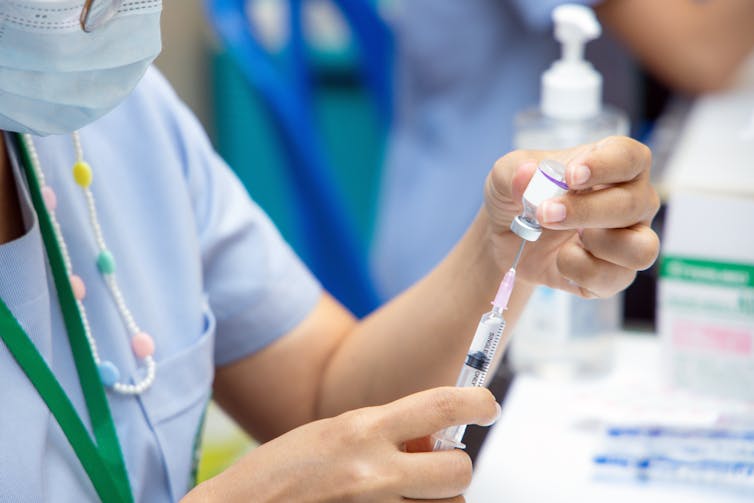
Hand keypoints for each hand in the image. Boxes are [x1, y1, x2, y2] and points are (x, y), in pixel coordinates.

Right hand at [185, 387, 499, 502]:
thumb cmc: (282, 471)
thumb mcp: (333, 433)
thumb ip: (384, 432)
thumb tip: (434, 439)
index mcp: (361, 430)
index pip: (441, 406)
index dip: (478, 402)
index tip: (488, 405)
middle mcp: (373, 471)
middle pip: (458, 471)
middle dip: (453, 468)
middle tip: (431, 467)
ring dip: (436, 501)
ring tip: (401, 494)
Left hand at [484, 136, 659, 297]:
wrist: (506, 239)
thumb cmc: (519, 196)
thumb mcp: (504, 176)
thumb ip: (512, 172)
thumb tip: (526, 175)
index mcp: (613, 165)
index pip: (630, 157)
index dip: (606, 165)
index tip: (571, 176)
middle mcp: (632, 201)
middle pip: (636, 204)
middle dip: (586, 211)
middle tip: (545, 214)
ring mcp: (628, 239)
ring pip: (643, 247)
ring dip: (600, 244)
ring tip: (567, 238)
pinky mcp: (615, 273)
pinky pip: (616, 278)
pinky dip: (582, 271)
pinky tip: (560, 260)